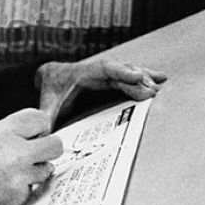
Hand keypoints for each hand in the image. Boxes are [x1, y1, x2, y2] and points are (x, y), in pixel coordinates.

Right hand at [0, 109, 62, 204]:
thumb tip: (31, 134)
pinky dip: (26, 188)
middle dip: (47, 148)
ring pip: (48, 167)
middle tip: (36, 152)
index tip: (38, 132)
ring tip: (14, 173)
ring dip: (37, 170)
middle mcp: (12, 151)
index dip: (40, 126)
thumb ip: (6, 135)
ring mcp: (19, 176)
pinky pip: (35, 187)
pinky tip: (7, 188)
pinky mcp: (20, 196)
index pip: (39, 118)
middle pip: (54, 143)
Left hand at [36, 59, 167, 127]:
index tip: (137, 76)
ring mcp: (106, 73)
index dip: (121, 72)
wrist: (50, 76)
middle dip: (137, 80)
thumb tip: (44, 135)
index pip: (105, 70)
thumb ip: (47, 118)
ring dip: (144, 78)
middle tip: (153, 91)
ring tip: (160, 85)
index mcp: (82, 73)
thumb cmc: (50, 90)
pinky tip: (161, 79)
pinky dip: (145, 77)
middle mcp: (97, 70)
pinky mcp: (112, 78)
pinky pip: (130, 76)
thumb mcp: (47, 105)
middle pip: (121, 72)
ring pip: (128, 72)